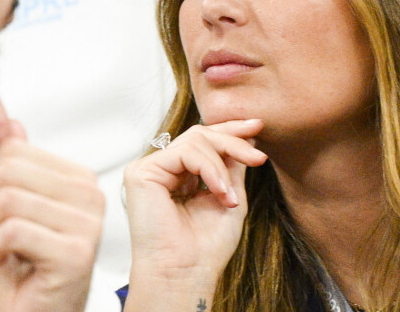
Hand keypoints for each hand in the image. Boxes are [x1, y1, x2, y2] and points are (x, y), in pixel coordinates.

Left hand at [0, 123, 104, 311]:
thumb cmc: (30, 270)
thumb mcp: (18, 211)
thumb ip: (20, 169)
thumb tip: (15, 126)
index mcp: (80, 180)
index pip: (17, 150)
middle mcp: (90, 195)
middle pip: (10, 170)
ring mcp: (88, 223)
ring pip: (7, 199)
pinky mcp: (76, 252)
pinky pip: (10, 232)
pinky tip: (3, 264)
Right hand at [123, 119, 266, 310]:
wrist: (187, 274)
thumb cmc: (206, 247)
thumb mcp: (231, 195)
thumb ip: (234, 165)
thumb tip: (248, 135)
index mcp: (181, 174)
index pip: (204, 141)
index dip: (230, 130)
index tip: (257, 125)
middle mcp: (164, 168)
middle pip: (201, 134)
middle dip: (233, 141)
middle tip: (258, 156)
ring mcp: (151, 168)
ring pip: (195, 140)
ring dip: (222, 166)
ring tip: (231, 197)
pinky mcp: (142, 172)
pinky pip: (184, 152)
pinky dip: (209, 169)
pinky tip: (220, 192)